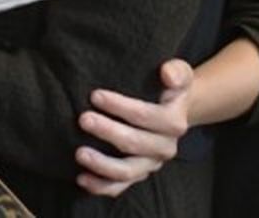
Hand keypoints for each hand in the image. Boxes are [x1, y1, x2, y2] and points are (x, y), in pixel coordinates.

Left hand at [76, 60, 193, 196]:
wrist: (174, 110)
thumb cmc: (168, 88)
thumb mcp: (180, 74)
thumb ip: (177, 72)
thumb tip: (167, 73)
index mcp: (174, 122)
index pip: (147, 116)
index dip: (121, 107)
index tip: (95, 95)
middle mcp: (165, 147)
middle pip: (135, 143)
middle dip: (107, 131)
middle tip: (82, 119)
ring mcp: (151, 164)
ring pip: (127, 171)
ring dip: (102, 164)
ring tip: (79, 153)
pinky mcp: (138, 175)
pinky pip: (120, 186)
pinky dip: (101, 186)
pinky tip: (82, 179)